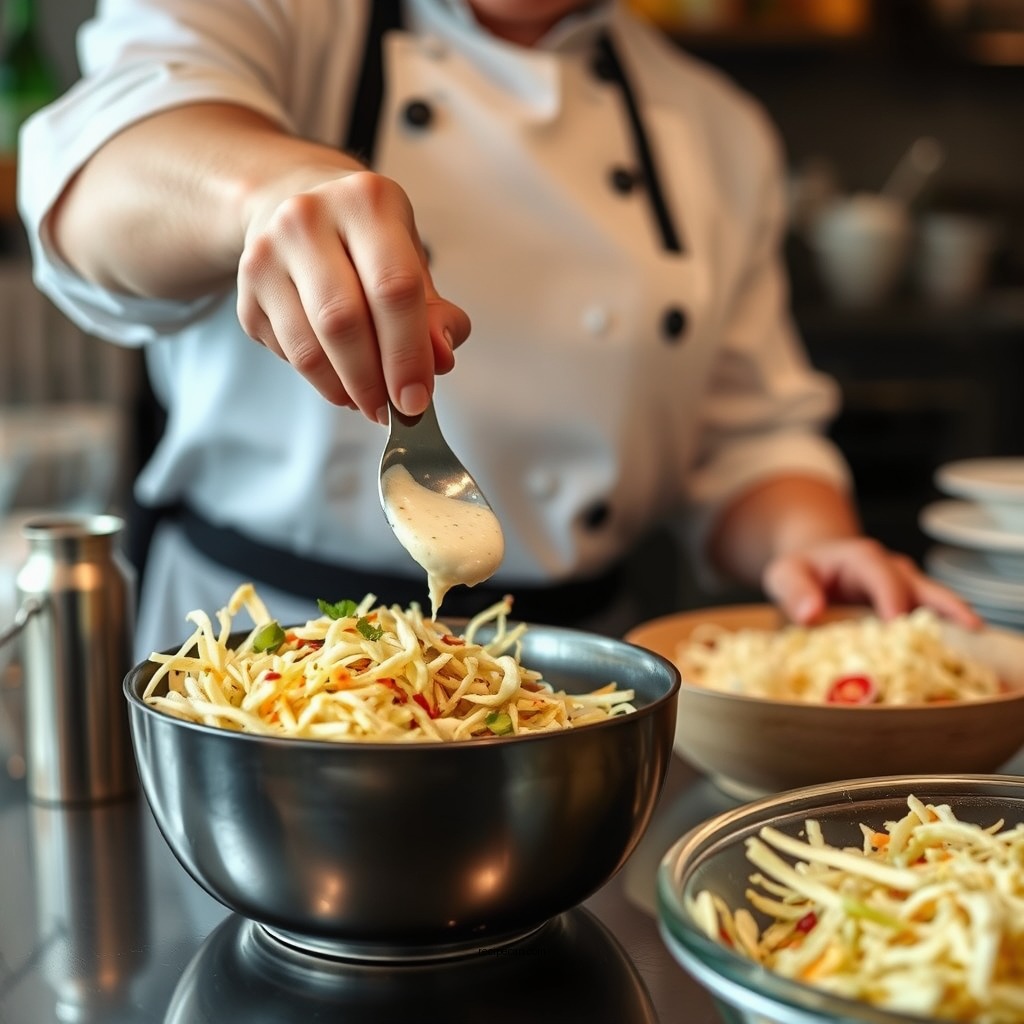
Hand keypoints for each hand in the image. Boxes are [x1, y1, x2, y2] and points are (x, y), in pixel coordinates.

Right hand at [237, 169, 470, 422]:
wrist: (291, 202)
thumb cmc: (365, 241)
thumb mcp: (411, 261)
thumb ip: (435, 314)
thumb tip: (441, 360)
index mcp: (366, 202)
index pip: (394, 288)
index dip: (408, 353)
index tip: (416, 399)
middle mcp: (308, 218)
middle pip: (343, 320)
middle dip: (372, 381)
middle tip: (391, 411)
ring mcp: (267, 253)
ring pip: (308, 346)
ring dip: (344, 389)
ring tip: (369, 402)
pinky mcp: (245, 290)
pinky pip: (286, 354)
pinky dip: (319, 378)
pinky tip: (339, 375)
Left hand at [761, 537, 981, 627]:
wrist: (814, 567)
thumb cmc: (800, 571)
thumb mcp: (785, 574)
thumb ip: (794, 591)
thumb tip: (810, 614)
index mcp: (861, 558)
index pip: (880, 573)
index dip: (890, 595)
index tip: (896, 620)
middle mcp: (891, 570)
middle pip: (922, 586)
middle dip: (943, 606)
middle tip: (966, 628)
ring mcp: (906, 588)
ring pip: (935, 602)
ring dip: (954, 620)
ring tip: (974, 642)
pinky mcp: (910, 607)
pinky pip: (931, 619)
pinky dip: (944, 635)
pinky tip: (955, 658)